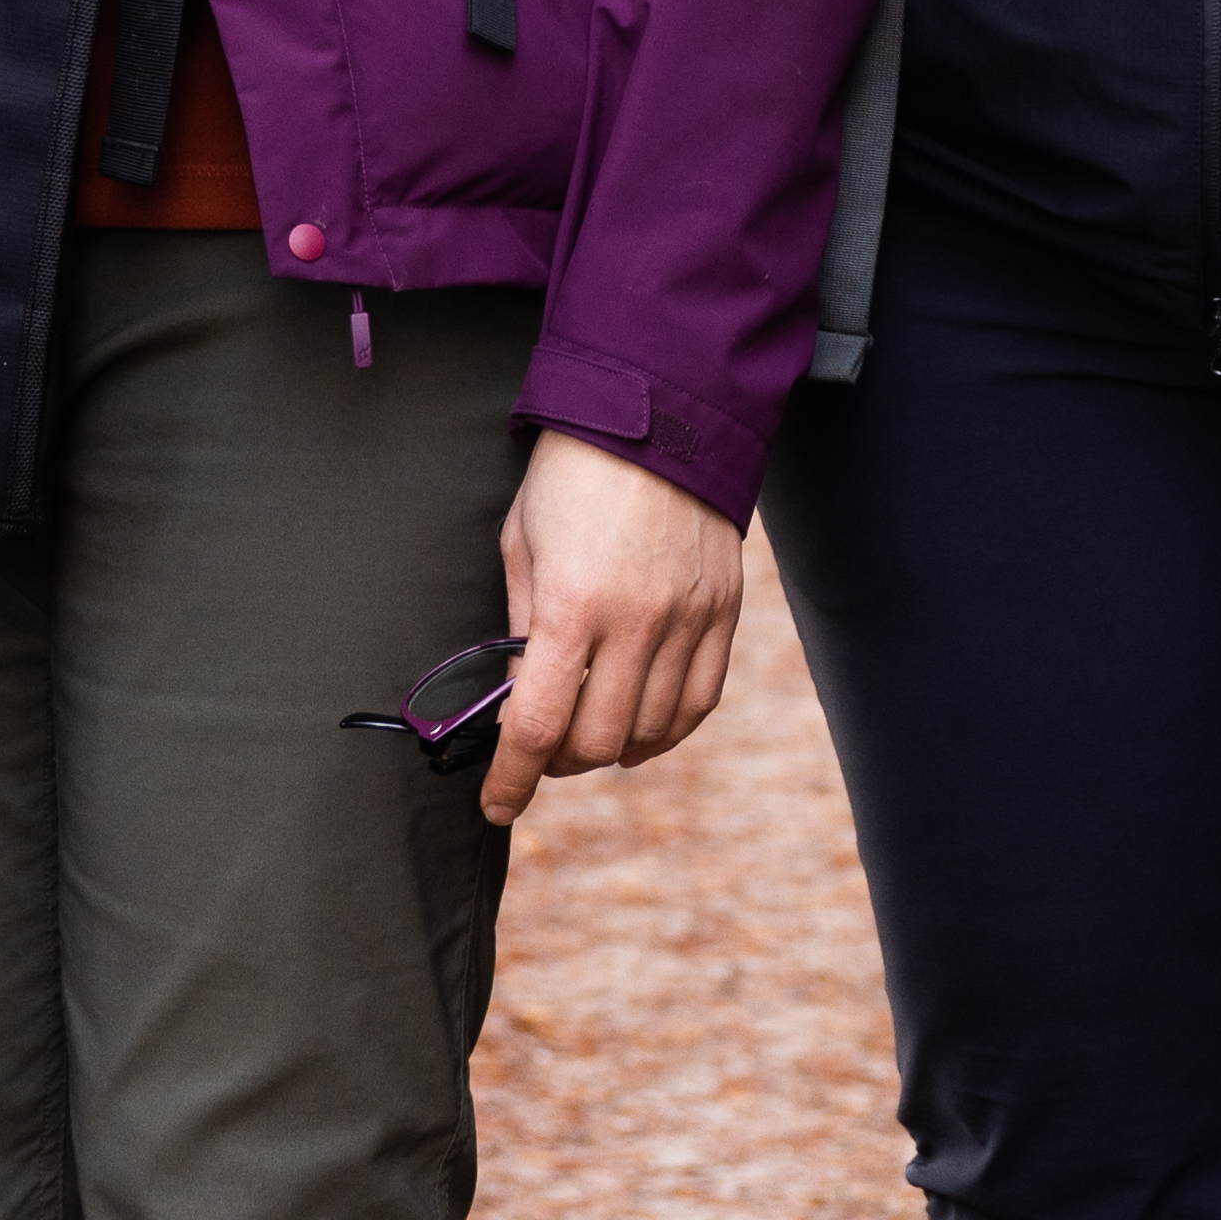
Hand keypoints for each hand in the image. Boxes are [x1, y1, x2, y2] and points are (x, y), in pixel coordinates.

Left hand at [479, 431, 745, 831]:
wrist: (659, 415)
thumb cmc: (573, 476)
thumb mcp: (522, 545)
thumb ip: (522, 629)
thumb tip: (519, 703)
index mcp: (572, 606)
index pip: (539, 726)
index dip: (512, 779)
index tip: (496, 804)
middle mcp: (637, 622)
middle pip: (597, 741)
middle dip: (558, 763)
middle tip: (540, 752)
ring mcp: (689, 620)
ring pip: (652, 731)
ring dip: (612, 749)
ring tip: (589, 734)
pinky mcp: (724, 612)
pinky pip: (700, 701)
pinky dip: (667, 730)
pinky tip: (642, 729)